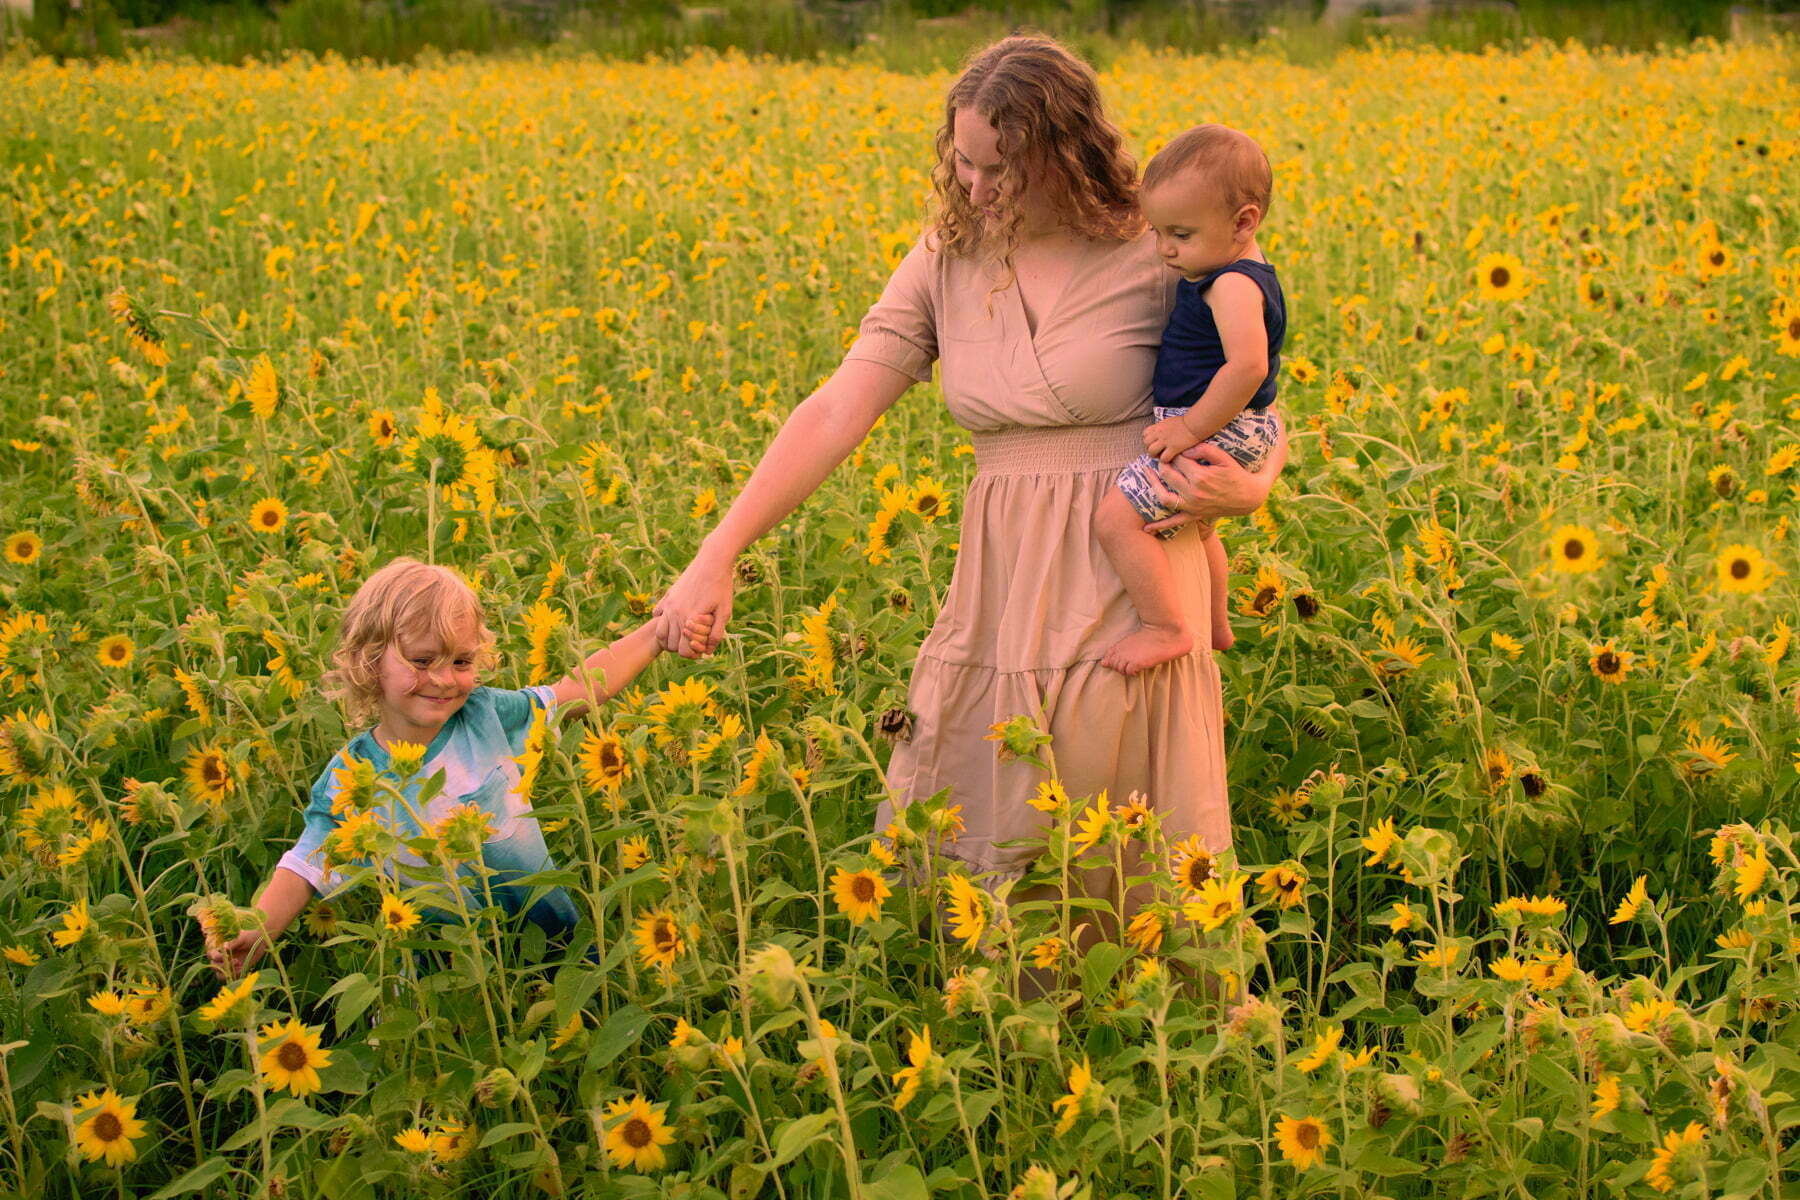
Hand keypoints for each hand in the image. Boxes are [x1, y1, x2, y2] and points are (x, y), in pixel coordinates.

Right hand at [208, 924, 269, 979]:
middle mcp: (221, 958)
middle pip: (214, 966)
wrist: (260, 942)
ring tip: (240, 967)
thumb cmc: (249, 937)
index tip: (227, 956)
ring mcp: (227, 966)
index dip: (216, 957)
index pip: (212, 954)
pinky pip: (230, 978)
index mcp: (220, 948)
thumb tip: (225, 947)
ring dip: (228, 973)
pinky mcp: (234, 971)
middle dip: (223, 966)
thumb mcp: (242, 938)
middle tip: (237, 961)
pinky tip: (243, 969)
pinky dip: (235, 976)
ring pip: (219, 975)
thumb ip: (234, 942)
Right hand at [653, 556, 732, 657]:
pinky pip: (657, 616)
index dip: (692, 653)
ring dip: (670, 638)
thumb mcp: (725, 612)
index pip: (683, 650)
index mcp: (690, 620)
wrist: (712, 561)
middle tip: (693, 642)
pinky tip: (675, 620)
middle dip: (681, 647)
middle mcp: (675, 613)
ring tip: (682, 635)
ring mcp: (669, 605)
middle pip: (670, 644)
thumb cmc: (721, 587)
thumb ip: (716, 633)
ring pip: (660, 633)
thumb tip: (708, 652)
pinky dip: (663, 622)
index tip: (700, 649)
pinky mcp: (668, 596)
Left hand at [1139, 443, 1275, 534]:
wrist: (1249, 497)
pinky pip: (1174, 522)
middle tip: (1162, 456)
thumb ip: (1204, 450)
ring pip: (1164, 497)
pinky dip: (1159, 526)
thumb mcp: (1224, 458)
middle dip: (1163, 463)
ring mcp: (1192, 506)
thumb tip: (1185, 450)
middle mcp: (1193, 493)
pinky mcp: (1194, 516)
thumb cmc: (1237, 474)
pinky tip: (1146, 529)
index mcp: (1200, 477)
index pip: (1179, 460)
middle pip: (1168, 475)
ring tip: (1146, 473)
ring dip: (1153, 485)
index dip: (1176, 452)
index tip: (1177, 449)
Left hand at [1142, 414, 1200, 463]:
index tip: (1155, 443)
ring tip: (1162, 456)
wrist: (1195, 424)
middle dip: (1150, 448)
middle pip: (1146, 443)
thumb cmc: (1186, 422)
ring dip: (1156, 455)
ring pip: (1151, 451)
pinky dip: (1165, 460)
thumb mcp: (1169, 422)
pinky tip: (1170, 458)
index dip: (1149, 440)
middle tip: (1158, 452)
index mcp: (1159, 426)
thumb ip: (1162, 428)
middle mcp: (1159, 433)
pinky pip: (1163, 458)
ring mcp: (1165, 441)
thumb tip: (1159, 435)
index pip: (1145, 434)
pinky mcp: (1173, 448)